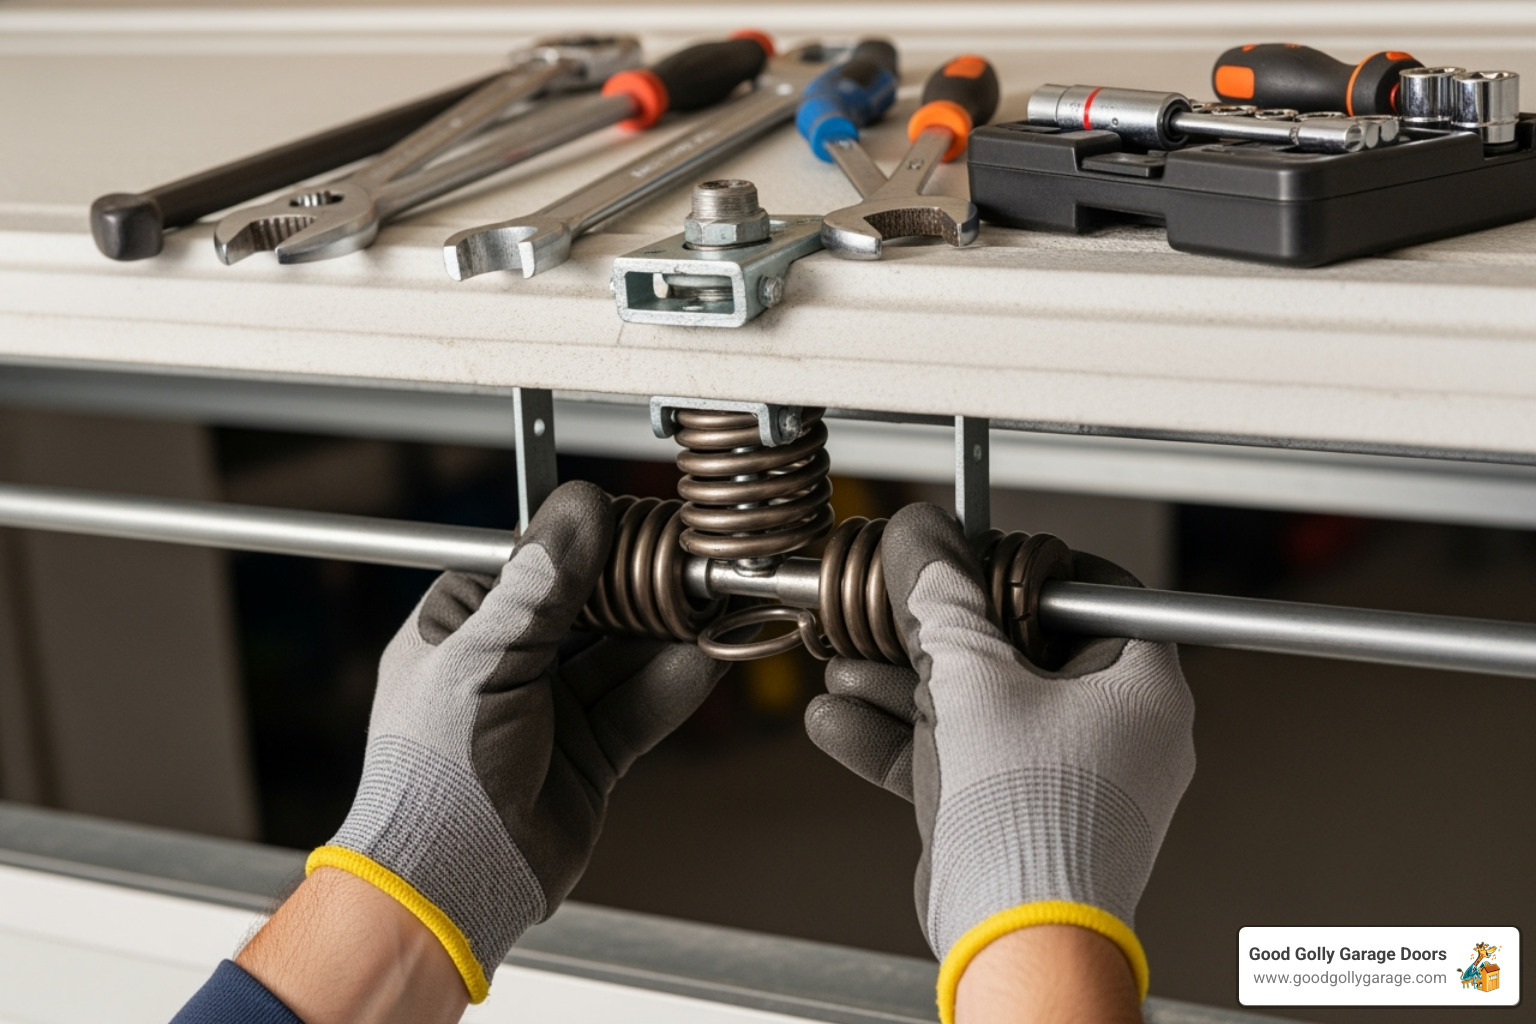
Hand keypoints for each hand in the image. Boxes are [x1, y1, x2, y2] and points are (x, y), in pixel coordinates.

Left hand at [307, 481, 725, 1002]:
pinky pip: (642, 704)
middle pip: (590, 607)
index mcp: (462, 624)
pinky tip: (711, 654)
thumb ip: (542, 586)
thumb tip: (581, 509)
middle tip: (691, 562)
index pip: (536, 563)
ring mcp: (552, 708)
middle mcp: (508, 660)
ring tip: (714, 602)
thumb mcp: (486, 657)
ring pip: (624, 654)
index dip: (589, 543)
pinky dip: (678, 680)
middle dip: (641, 589)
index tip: (638, 522)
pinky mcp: (591, 751)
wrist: (448, 880)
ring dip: (669, 632)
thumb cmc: (436, 773)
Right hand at [804, 504, 1194, 1023]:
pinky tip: (837, 720)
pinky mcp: (1016, 814)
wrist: (1015, 943)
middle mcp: (1113, 729)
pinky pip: (959, 758)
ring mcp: (1064, 776)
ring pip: (978, 705)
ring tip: (843, 664)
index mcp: (1137, 682)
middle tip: (884, 610)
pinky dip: (901, 740)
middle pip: (1015, 647)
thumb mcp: (969, 676)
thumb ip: (938, 597)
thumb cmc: (1024, 814)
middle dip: (931, 632)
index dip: (1019, 566)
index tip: (965, 556)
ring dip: (901, 685)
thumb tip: (918, 532)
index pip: (1086, 590)